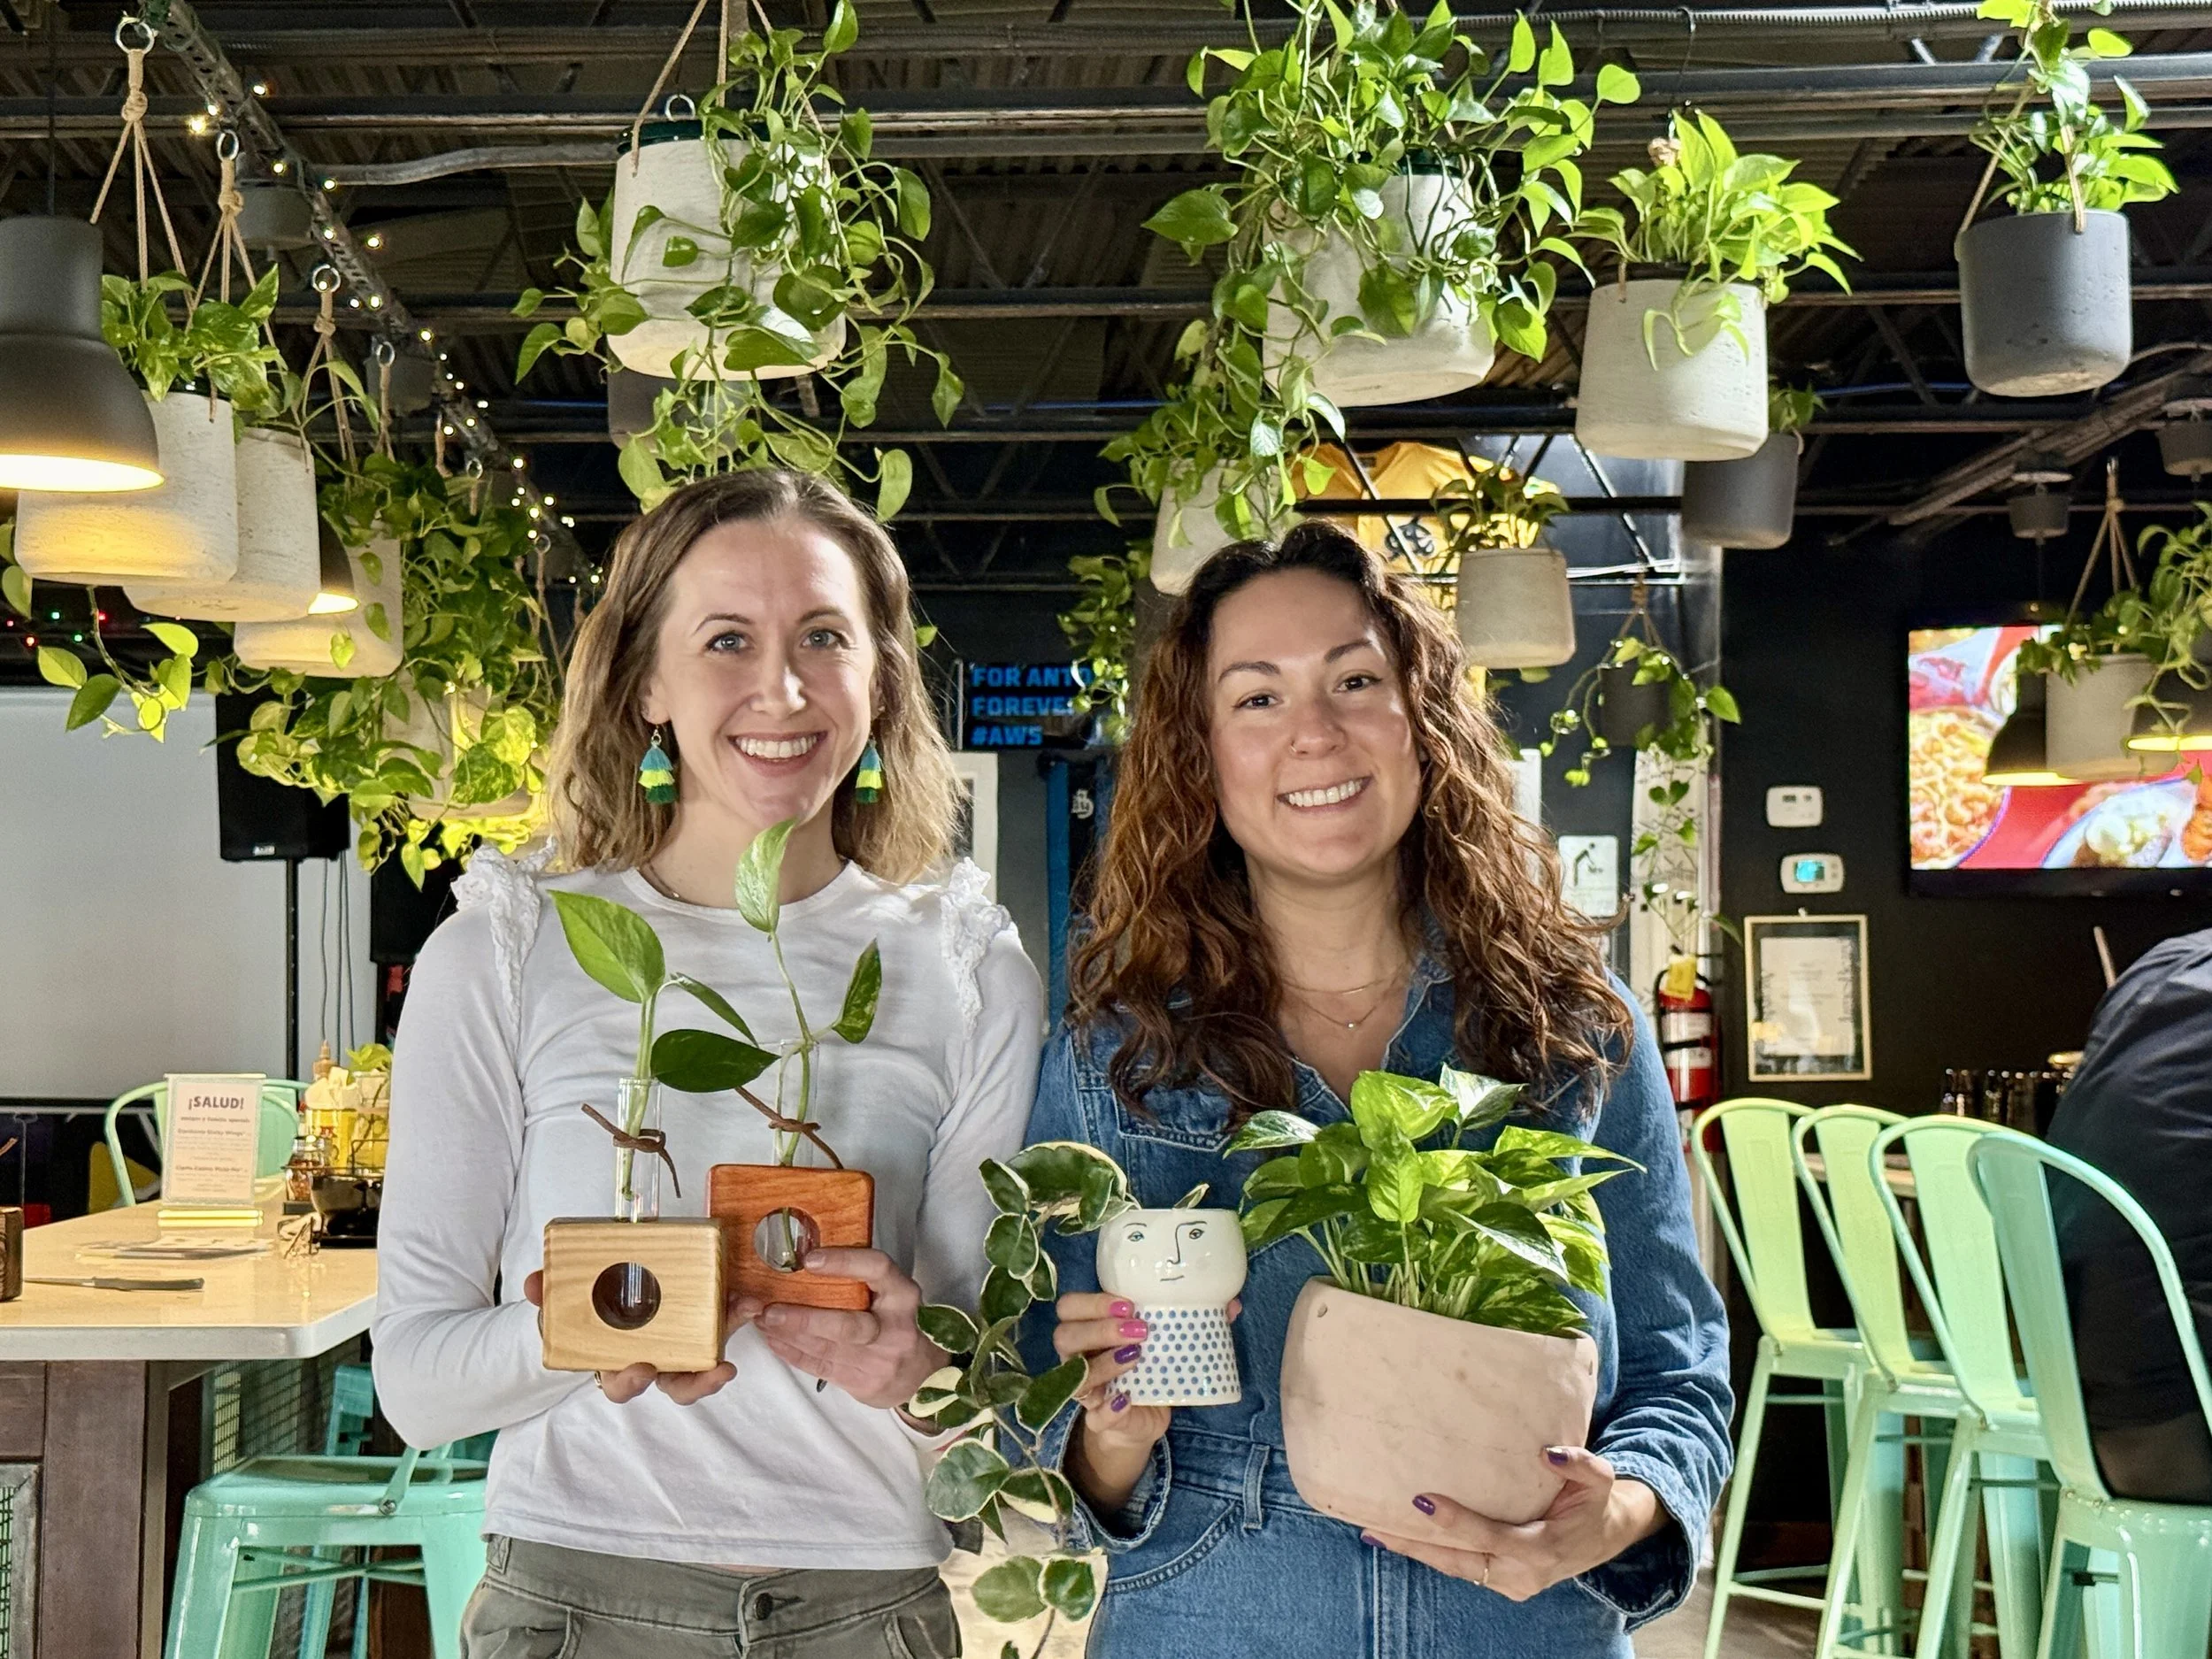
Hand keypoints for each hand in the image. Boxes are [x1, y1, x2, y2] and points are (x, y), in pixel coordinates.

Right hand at [522, 1270, 740, 1405]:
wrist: (612, 1292)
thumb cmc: (592, 1311)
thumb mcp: (567, 1304)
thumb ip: (548, 1295)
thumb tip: (533, 1283)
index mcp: (619, 1362)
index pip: (623, 1385)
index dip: (630, 1382)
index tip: (642, 1368)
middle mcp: (657, 1362)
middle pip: (679, 1386)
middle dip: (699, 1384)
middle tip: (719, 1370)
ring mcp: (684, 1345)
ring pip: (710, 1358)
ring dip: (733, 1344)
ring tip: (745, 1319)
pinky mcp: (706, 1323)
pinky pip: (724, 1322)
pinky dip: (736, 1312)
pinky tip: (749, 1300)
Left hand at [739, 1248, 944, 1411]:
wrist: (925, 1378)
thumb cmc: (900, 1323)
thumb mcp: (895, 1296)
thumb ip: (864, 1282)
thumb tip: (808, 1257)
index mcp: (903, 1295)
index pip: (877, 1270)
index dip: (844, 1262)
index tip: (809, 1259)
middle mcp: (894, 1328)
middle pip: (847, 1325)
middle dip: (803, 1319)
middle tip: (768, 1310)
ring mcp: (878, 1361)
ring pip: (826, 1349)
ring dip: (787, 1335)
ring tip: (760, 1320)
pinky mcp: (862, 1383)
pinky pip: (820, 1367)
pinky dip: (792, 1353)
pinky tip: (772, 1340)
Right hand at [1054, 1291, 1240, 1513]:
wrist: (1138, 1419)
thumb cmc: (1146, 1370)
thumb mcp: (1162, 1345)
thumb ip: (1189, 1322)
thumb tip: (1232, 1305)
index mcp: (1088, 1330)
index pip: (1069, 1307)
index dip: (1092, 1302)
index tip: (1129, 1303)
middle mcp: (1078, 1358)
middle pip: (1064, 1335)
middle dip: (1100, 1328)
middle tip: (1139, 1329)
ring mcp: (1085, 1390)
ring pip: (1075, 1373)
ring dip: (1105, 1362)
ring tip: (1137, 1356)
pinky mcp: (1098, 1420)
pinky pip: (1094, 1415)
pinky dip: (1110, 1407)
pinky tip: (1127, 1399)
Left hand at [1362, 1447, 1665, 1600]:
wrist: (1605, 1537)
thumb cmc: (1594, 1503)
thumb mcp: (1599, 1481)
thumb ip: (1579, 1466)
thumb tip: (1547, 1452)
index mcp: (1542, 1549)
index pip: (1491, 1537)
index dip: (1456, 1522)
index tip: (1422, 1500)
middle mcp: (1522, 1574)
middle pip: (1460, 1561)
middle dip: (1417, 1546)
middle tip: (1376, 1527)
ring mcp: (1509, 1583)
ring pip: (1454, 1569)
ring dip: (1416, 1552)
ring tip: (1375, 1532)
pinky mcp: (1500, 1581)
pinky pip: (1460, 1568)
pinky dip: (1430, 1554)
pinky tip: (1399, 1537)